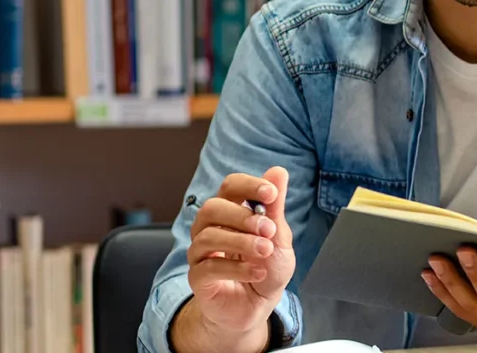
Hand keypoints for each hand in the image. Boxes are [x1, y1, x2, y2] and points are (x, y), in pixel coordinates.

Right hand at [179, 166, 295, 348]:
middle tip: (269, 230)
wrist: (258, 306)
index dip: (249, 185)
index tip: (271, 194)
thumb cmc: (267, 267)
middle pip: (212, 207)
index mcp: (232, 211)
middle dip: (243, 216)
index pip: (230, 186)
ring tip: (265, 252)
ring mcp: (201, 252)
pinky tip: (257, 272)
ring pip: (208, 236)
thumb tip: (278, 171)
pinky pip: (208, 267)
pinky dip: (236, 268)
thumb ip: (275, 207)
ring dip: (242, 242)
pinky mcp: (198, 278)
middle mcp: (211, 227)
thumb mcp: (278, 236)